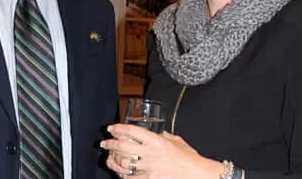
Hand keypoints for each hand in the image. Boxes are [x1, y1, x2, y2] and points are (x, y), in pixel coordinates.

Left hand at [100, 124, 222, 178]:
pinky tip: (120, 172)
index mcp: (157, 141)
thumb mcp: (176, 141)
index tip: (111, 128)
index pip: (132, 131)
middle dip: (110, 144)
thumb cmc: (188, 158)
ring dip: (113, 160)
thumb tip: (157, 132)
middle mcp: (150, 154)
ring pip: (123, 163)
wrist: (196, 175)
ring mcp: (149, 169)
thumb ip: (164, 136)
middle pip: (123, 146)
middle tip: (104, 143)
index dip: (118, 129)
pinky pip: (130, 178)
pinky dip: (123, 175)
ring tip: (109, 158)